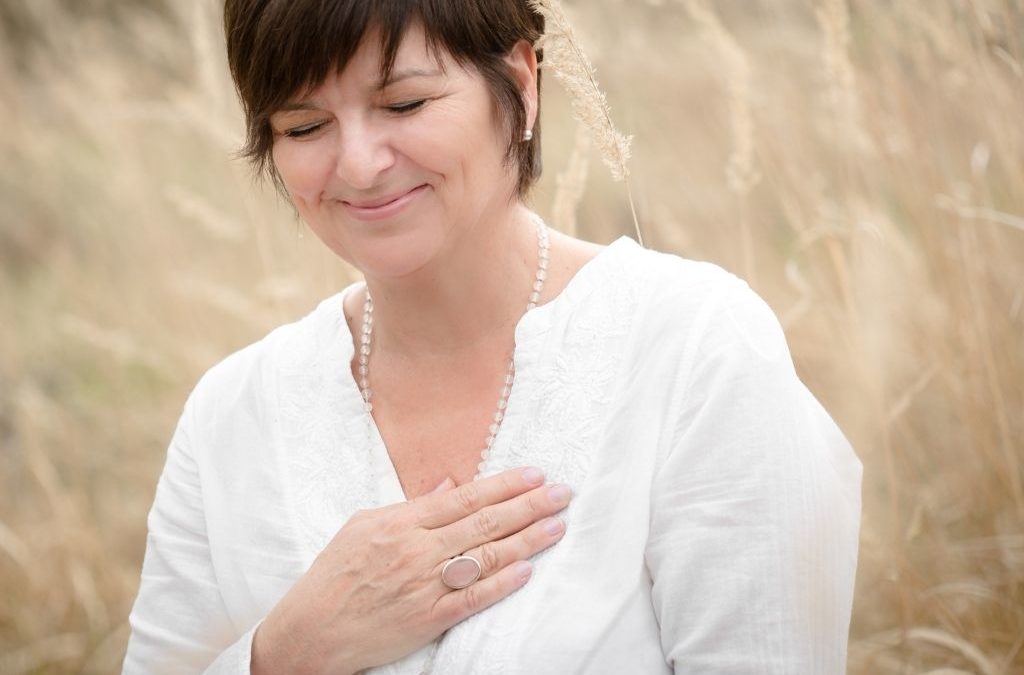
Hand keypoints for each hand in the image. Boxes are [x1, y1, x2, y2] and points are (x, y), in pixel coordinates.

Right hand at [250, 467, 570, 674]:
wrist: (310, 631)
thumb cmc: (334, 574)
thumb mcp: (364, 526)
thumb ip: (410, 506)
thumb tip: (450, 487)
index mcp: (400, 522)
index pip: (465, 497)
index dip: (504, 484)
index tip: (535, 473)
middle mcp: (416, 551)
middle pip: (484, 522)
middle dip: (529, 505)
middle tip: (562, 492)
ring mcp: (424, 586)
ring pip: (486, 557)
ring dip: (527, 540)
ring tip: (558, 525)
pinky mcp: (428, 619)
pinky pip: (473, 598)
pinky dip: (502, 584)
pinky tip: (528, 570)